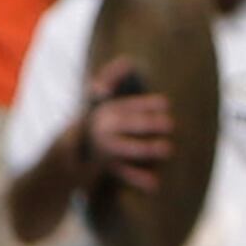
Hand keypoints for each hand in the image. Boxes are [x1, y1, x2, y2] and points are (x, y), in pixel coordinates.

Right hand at [83, 66, 172, 183]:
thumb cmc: (103, 117)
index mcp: (106, 110)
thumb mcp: (103, 94)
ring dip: (145, 149)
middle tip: (170, 123)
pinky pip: (124, 173)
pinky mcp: (110, 166)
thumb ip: (115, 74)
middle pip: (127, 124)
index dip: (145, 104)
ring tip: (168, 149)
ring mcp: (107, 148)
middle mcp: (105, 128)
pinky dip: (138, 179)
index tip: (165, 103)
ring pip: (126, 148)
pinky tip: (154, 184)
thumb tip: (127, 61)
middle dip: (147, 123)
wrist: (75, 148)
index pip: (126, 104)